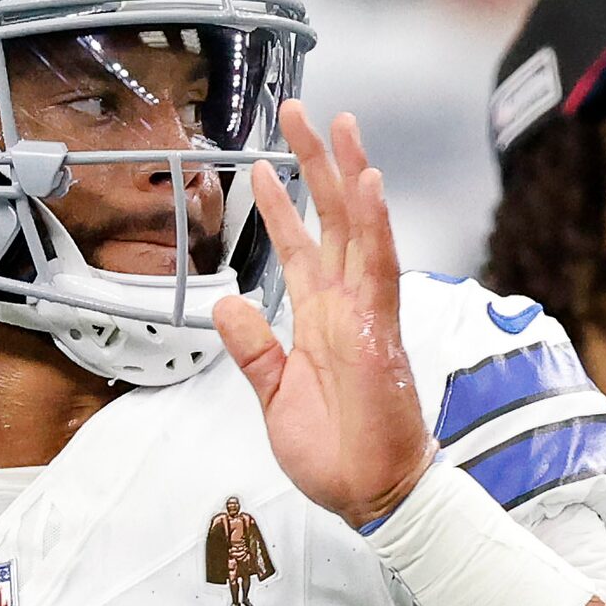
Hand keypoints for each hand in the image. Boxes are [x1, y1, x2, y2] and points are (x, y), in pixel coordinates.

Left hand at [214, 104, 435, 528]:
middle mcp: (345, 306)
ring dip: (349, 175)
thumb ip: (254, 349)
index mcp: (320, 320)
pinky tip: (369, 183)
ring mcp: (366, 314)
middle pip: (332, 220)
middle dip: (316, 165)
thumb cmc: (333, 452)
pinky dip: (375, 225)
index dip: (282, 205)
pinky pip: (380, 268)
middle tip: (299, 111)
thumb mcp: (273, 396)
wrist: (368, 495)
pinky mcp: (380, 332)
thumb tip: (225, 304)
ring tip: (340, 124)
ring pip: (360, 228)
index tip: (260, 164)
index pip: (301, 247)